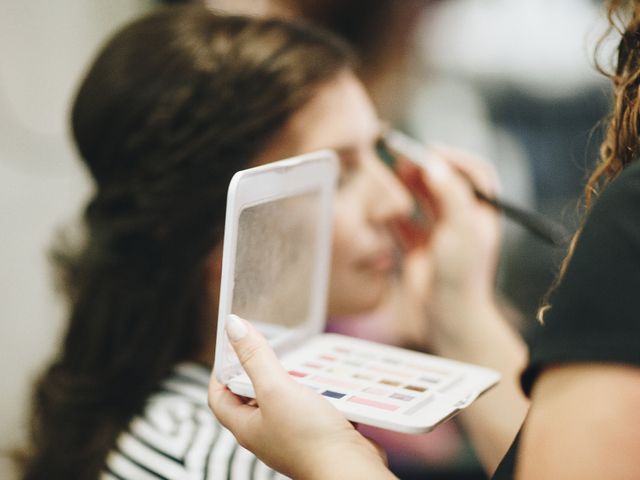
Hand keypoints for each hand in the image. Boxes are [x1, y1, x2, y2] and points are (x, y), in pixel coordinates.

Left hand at [208, 315, 393, 479]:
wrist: (349, 469)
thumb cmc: (309, 436)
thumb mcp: (276, 389)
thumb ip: (255, 358)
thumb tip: (233, 325)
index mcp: (247, 427)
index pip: (219, 397)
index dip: (220, 371)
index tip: (231, 347)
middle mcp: (266, 433)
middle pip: (252, 397)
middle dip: (259, 370)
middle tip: (268, 346)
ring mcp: (292, 436)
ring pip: (285, 399)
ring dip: (292, 378)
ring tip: (300, 359)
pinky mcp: (317, 435)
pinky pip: (311, 407)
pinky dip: (316, 391)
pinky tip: (326, 379)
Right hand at [390, 145, 501, 349]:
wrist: (447, 317)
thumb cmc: (461, 276)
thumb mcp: (461, 230)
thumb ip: (451, 193)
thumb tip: (434, 163)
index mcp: (481, 215)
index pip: (475, 175)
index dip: (455, 159)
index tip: (431, 152)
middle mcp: (462, 222)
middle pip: (445, 185)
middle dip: (425, 170)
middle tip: (403, 158)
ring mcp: (440, 237)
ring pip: (424, 202)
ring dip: (409, 188)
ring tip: (392, 175)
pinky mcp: (420, 251)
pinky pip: (406, 226)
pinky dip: (394, 214)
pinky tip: (383, 207)